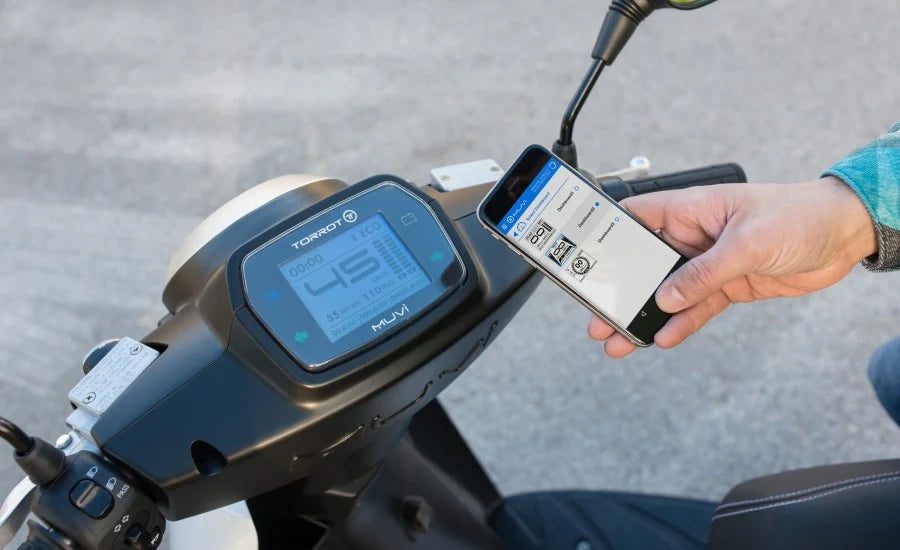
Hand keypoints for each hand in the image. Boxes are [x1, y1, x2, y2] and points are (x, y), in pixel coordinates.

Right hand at [588, 177, 876, 357]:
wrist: (845, 234)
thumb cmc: (799, 214)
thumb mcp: (746, 242)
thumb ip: (704, 272)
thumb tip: (668, 297)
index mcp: (691, 208)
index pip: (636, 219)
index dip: (607, 238)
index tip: (584, 261)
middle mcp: (694, 235)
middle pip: (646, 264)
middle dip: (621, 290)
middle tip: (598, 314)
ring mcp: (709, 262)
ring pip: (668, 292)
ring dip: (646, 315)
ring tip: (621, 338)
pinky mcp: (728, 285)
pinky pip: (696, 307)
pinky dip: (681, 324)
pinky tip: (664, 337)